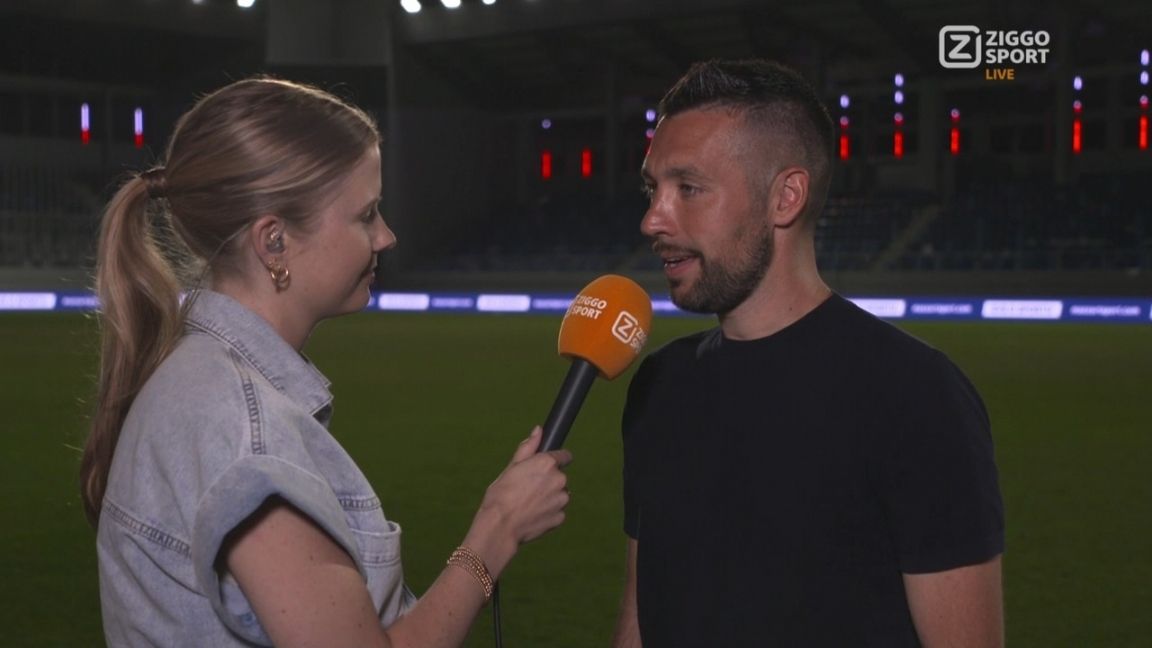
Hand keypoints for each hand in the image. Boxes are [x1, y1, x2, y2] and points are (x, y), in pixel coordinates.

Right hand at [464, 427, 571, 576]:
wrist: (500, 526)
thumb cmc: (501, 495)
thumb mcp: (511, 467)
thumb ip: (528, 447)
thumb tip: (538, 430)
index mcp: (547, 463)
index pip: (564, 456)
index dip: (554, 460)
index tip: (545, 468)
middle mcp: (560, 480)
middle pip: (559, 477)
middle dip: (548, 481)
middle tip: (527, 489)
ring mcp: (562, 500)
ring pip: (559, 495)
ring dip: (549, 497)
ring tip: (528, 504)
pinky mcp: (560, 517)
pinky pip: (556, 512)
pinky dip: (547, 512)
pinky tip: (531, 515)